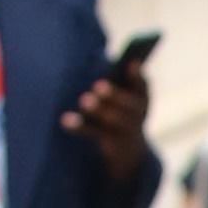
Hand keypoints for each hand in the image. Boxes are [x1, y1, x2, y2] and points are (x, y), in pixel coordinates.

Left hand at [63, 63, 152, 182]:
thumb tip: (97, 57)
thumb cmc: (122, 109)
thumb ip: (117, 78)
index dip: (137, 76)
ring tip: (84, 100)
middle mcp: (137, 115)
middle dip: (114, 95)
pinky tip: (65, 119)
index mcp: (142, 98)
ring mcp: (124, 131)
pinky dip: (78, 126)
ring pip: (113, 120)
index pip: (142, 85)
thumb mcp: (124, 94)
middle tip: (99, 85)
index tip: (131, 62)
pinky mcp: (109, 143)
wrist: (129, 150)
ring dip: (98, 110)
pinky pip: (92, 133)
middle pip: (128, 105)